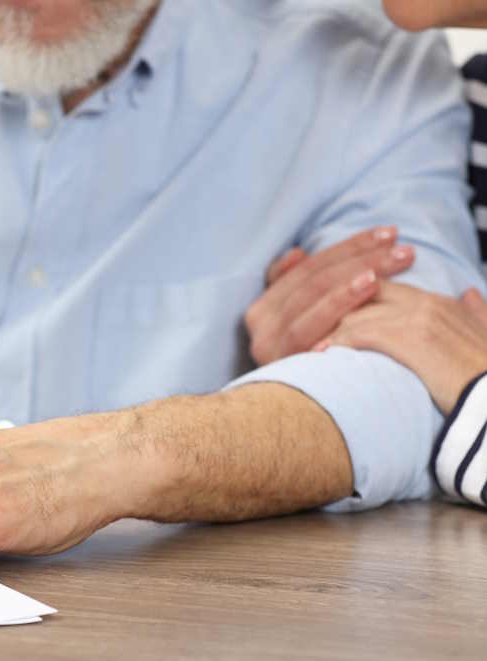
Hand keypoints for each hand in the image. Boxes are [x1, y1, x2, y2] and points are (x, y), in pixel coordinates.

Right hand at [245, 226, 414, 364]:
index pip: (308, 267)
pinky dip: (340, 303)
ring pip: (310, 297)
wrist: (276, 427)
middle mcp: (259, 326)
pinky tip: (370, 289)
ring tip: (389, 265)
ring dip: (353, 275)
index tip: (387, 234)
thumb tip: (296, 253)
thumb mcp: (290, 323)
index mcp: (261, 310)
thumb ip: (288, 287)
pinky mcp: (281, 362)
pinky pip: (311, 325)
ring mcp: (268, 345)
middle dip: (358, 258)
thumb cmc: (301, 369)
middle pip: (312, 279)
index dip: (348, 247)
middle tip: (401, 248)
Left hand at [315, 283, 486, 414]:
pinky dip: (336, 343)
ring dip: (328, 330)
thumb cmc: (486, 376)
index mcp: (439, 302)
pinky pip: (359, 334)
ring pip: (356, 314)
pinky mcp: (409, 339)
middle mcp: (425, 303)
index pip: (382, 288)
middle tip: (307, 330)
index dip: (354, 302)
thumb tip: (469, 293)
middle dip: (332, 311)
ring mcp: (417, 318)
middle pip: (363, 295)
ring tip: (307, 347)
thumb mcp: (486, 333)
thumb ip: (475, 312)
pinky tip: (320, 355)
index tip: (330, 318)